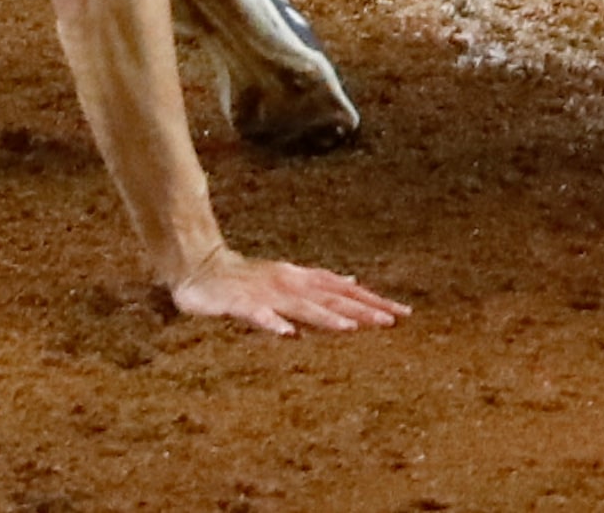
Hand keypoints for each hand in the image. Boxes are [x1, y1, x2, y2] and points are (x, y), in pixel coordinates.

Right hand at [167, 246, 408, 334]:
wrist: (199, 268)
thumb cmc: (246, 279)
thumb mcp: (289, 280)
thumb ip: (320, 285)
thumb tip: (353, 281)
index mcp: (302, 279)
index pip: (345, 291)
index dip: (373, 301)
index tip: (403, 312)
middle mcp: (290, 283)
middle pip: (331, 299)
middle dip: (362, 309)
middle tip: (392, 320)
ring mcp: (266, 293)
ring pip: (301, 307)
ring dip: (326, 317)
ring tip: (351, 328)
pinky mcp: (240, 303)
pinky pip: (257, 315)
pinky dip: (272, 323)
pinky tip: (286, 334)